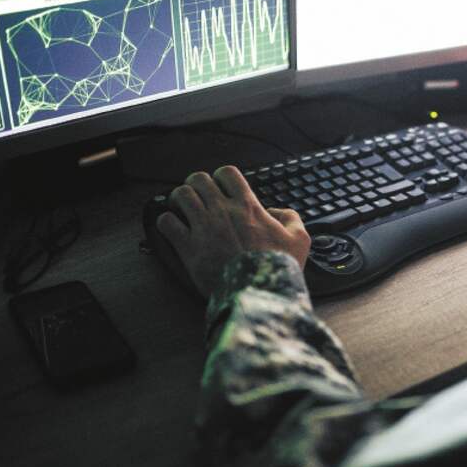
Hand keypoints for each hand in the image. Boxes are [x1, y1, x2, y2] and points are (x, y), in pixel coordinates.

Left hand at [156, 167, 311, 298]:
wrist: (260, 293)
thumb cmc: (279, 267)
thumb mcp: (299, 240)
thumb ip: (291, 218)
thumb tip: (277, 211)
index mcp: (247, 206)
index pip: (227, 173)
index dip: (220, 178)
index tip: (220, 189)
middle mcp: (223, 211)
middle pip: (198, 179)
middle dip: (195, 186)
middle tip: (197, 198)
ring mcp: (204, 227)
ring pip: (180, 195)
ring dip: (178, 200)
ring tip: (181, 210)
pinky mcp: (189, 247)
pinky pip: (167, 222)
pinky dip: (166, 222)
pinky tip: (173, 229)